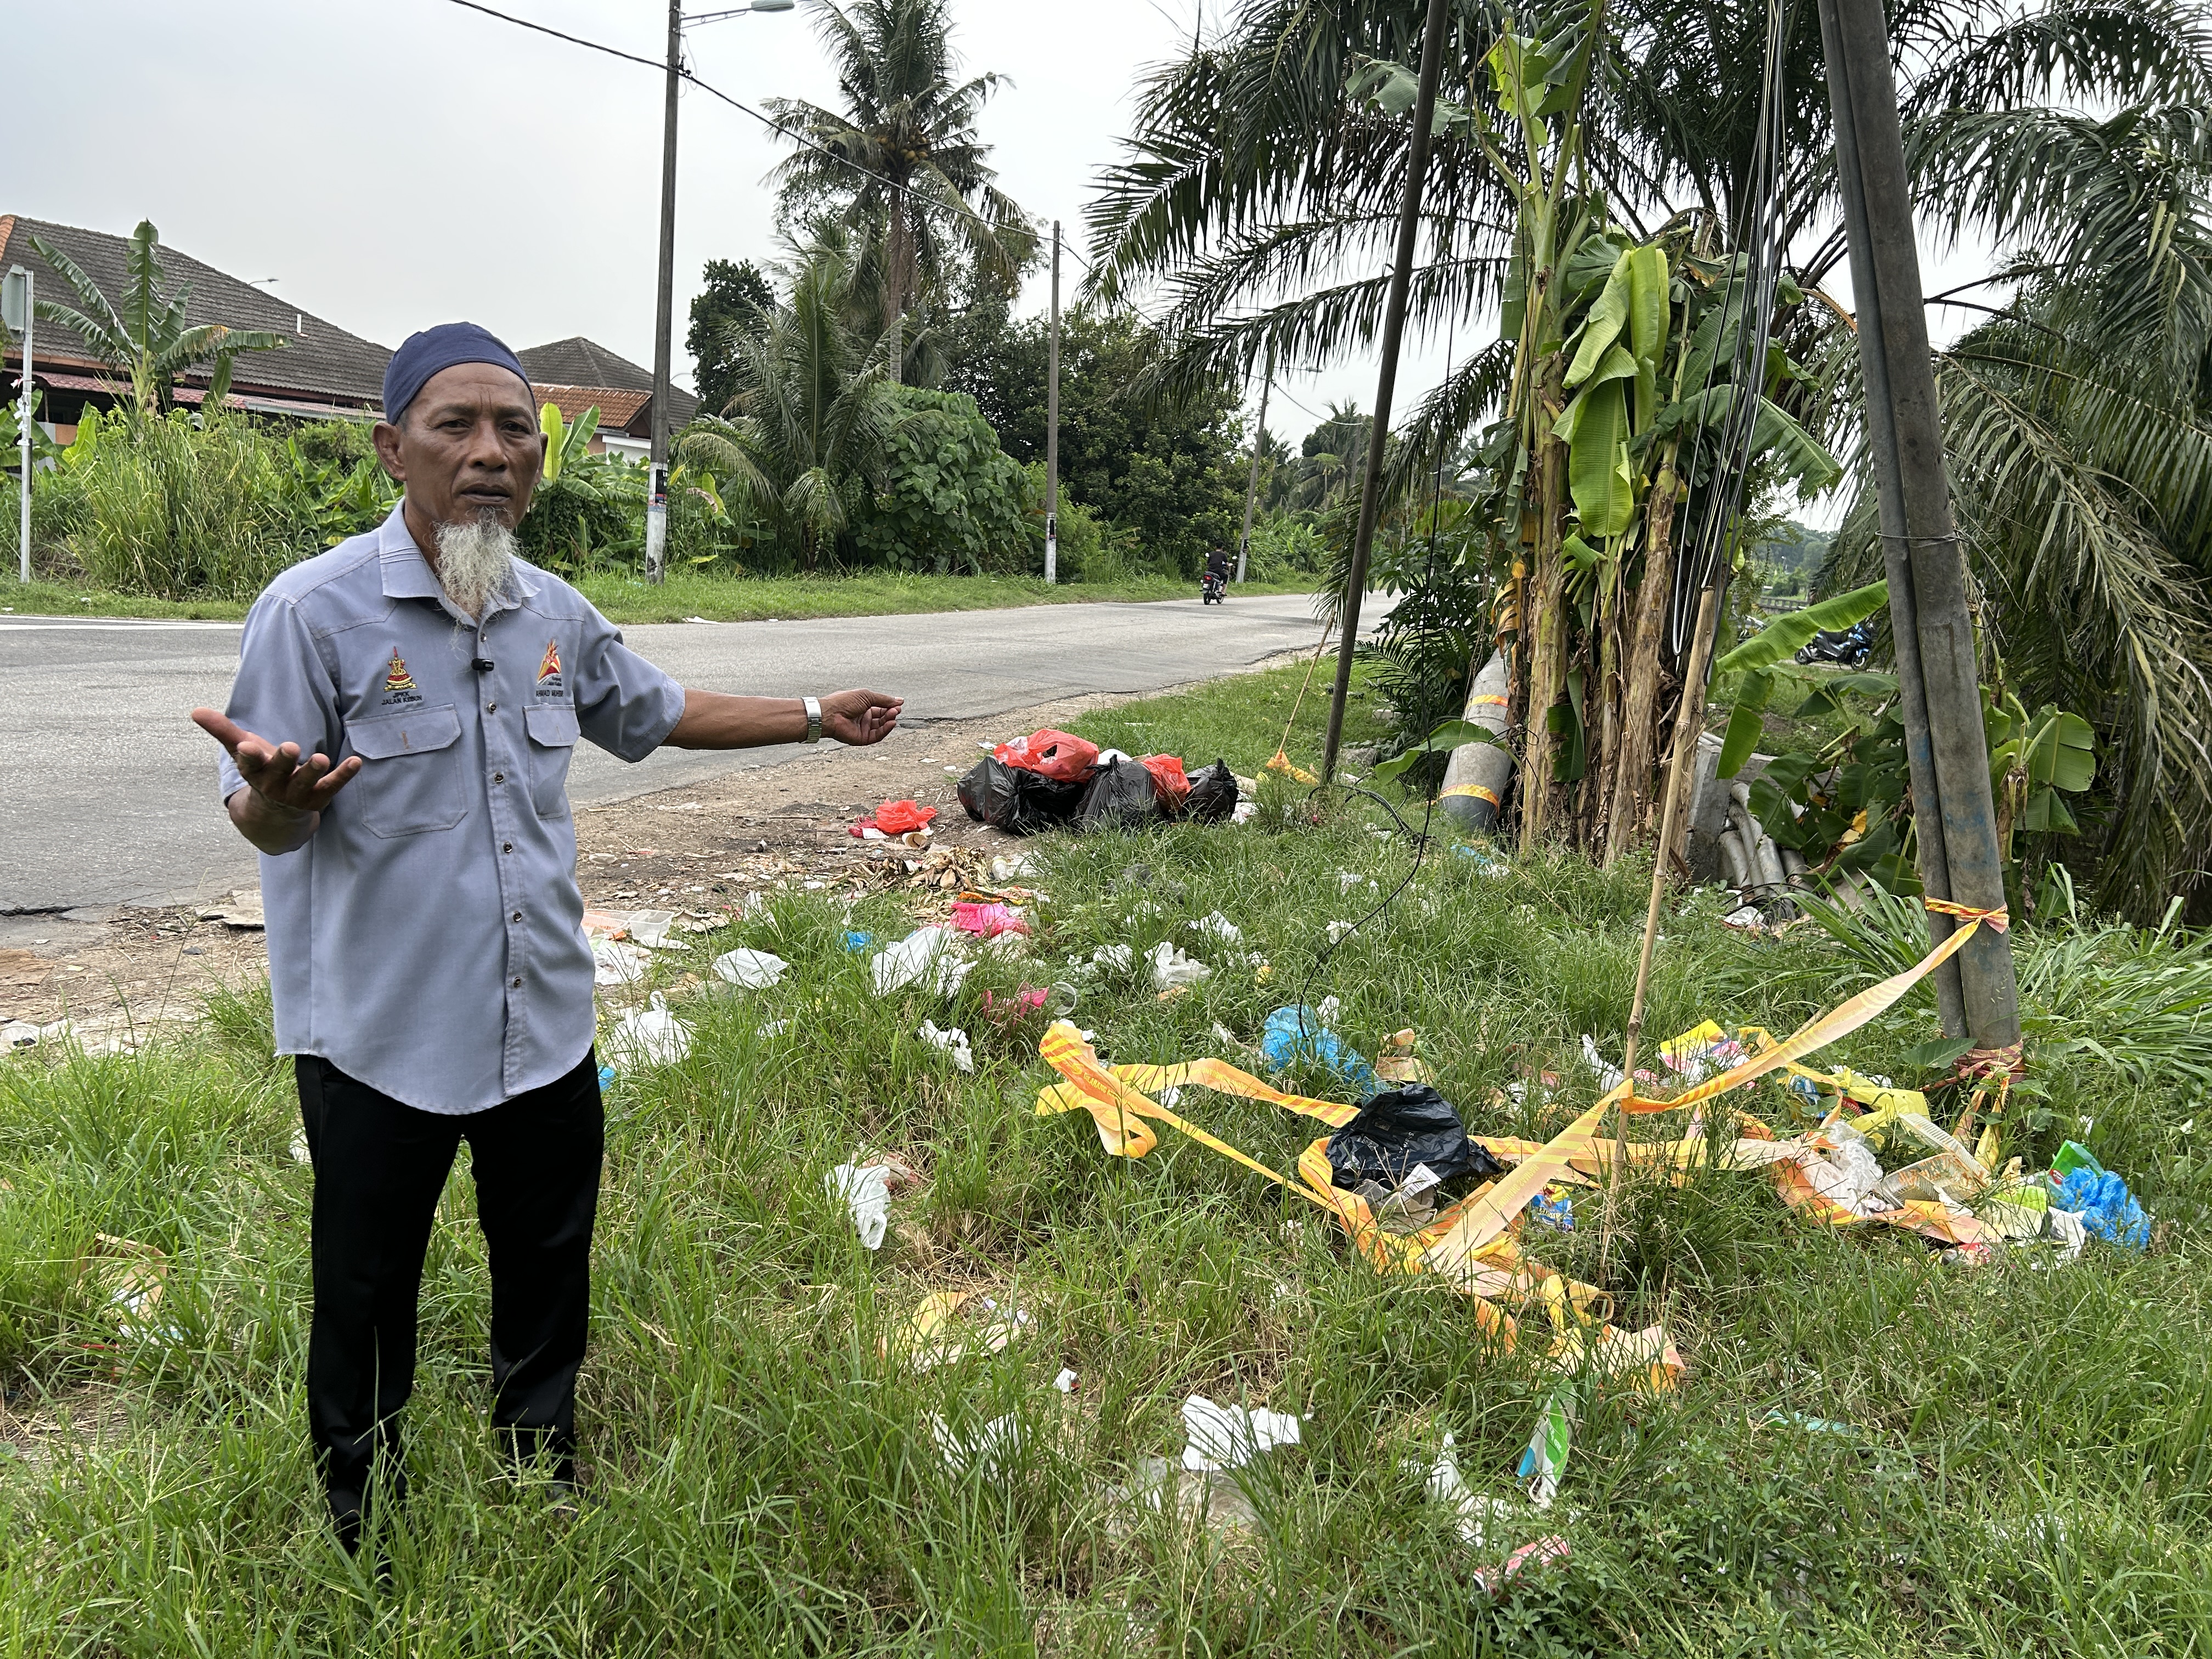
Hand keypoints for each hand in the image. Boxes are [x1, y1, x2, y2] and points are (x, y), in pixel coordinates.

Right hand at [191, 707, 361, 814]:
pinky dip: (344, 775)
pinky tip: (356, 761)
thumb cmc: (261, 770)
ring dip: (312, 770)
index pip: (249, 765)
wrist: (277, 813)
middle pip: (278, 772)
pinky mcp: (320, 796)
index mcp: (254, 772)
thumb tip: (195, 710)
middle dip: (283, 761)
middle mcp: (275, 785)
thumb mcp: (242, 751)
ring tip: (320, 757)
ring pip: (305, 782)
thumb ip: (223, 730)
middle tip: (290, 747)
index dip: (249, 756)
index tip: (248, 746)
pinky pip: (333, 786)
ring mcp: (298, 793)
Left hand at [819, 688, 903, 746]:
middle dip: (891, 713)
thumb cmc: (844, 701)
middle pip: (882, 717)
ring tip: (894, 714)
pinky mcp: (862, 738)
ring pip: (881, 727)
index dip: (890, 706)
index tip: (899, 704)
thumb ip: (884, 699)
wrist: (830, 714)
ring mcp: (863, 728)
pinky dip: (885, 730)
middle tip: (897, 710)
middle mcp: (864, 718)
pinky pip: (877, 736)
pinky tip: (891, 723)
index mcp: (863, 706)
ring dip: (889, 720)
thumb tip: (900, 700)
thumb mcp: (866, 696)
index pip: (881, 707)